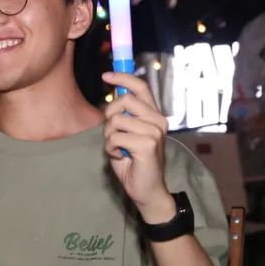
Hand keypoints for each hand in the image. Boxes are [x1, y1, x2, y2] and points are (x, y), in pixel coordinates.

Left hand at [102, 72, 175, 223]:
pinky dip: (111, 149)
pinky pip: (114, 138)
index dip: (123, 78)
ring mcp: (154, 132)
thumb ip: (123, 116)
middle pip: (123, 100)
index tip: (106, 75)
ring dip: (109, 136)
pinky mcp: (147, 145)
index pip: (141, 87)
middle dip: (109, 115)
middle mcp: (158, 120)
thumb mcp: (126, 133)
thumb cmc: (133, 162)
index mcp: (154, 115)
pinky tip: (122, 157)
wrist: (146, 190)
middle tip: (113, 133)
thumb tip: (114, 95)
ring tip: (119, 148)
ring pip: (116, 120)